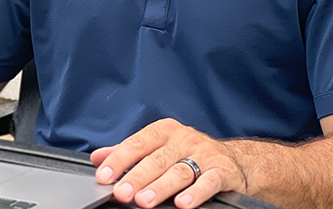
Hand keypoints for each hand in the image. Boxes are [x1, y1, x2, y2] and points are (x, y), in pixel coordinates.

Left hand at [90, 118, 248, 208]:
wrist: (235, 160)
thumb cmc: (189, 153)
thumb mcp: (159, 147)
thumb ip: (129, 152)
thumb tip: (98, 158)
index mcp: (165, 131)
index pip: (137, 143)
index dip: (119, 159)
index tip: (104, 175)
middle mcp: (184, 139)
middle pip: (156, 159)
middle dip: (137, 177)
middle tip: (122, 193)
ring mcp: (204, 154)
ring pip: (179, 172)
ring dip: (160, 187)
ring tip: (144, 201)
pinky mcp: (222, 171)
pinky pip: (208, 182)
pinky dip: (196, 193)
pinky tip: (183, 204)